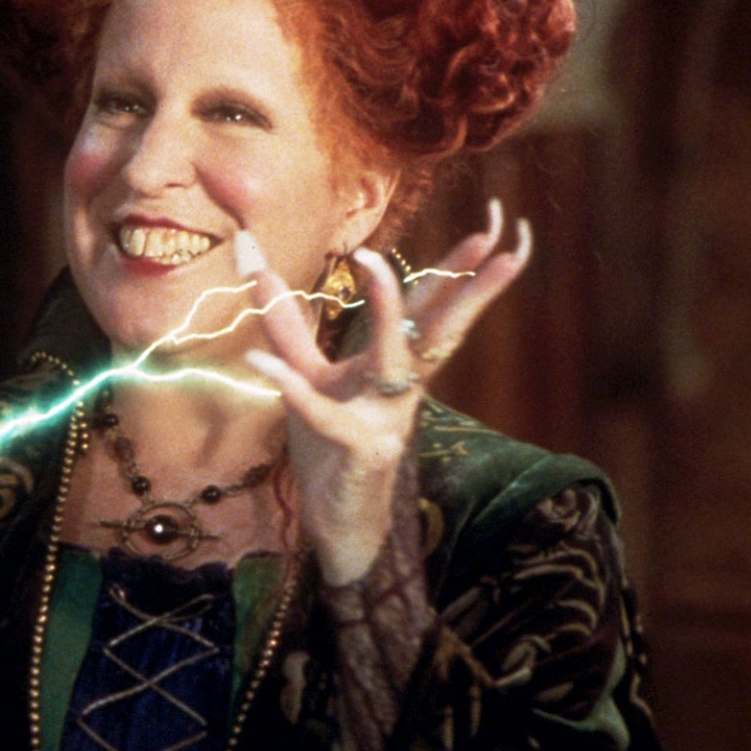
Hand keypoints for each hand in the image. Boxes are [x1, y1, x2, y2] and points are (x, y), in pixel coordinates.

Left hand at [241, 201, 531, 584]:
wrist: (336, 522)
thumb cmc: (327, 444)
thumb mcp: (307, 373)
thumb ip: (286, 323)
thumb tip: (258, 263)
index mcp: (396, 367)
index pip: (430, 310)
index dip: (457, 271)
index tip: (490, 228)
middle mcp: (399, 388)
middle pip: (439, 328)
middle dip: (466, 285)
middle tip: (492, 239)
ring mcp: (384, 419)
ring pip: (392, 361)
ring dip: (387, 312)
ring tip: (373, 261)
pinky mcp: (356, 450)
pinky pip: (322, 412)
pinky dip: (291, 387)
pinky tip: (260, 361)